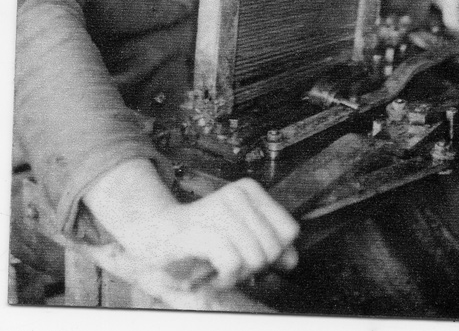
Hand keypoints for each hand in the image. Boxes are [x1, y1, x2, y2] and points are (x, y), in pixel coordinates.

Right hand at [84, 160, 298, 290]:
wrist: (153, 236)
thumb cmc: (199, 240)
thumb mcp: (239, 239)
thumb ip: (268, 246)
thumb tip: (292, 259)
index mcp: (251, 190)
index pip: (289, 231)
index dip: (274, 252)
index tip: (250, 255)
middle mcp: (238, 193)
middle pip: (274, 248)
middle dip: (255, 267)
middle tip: (230, 264)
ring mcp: (220, 208)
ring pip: (256, 258)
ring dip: (238, 276)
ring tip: (218, 269)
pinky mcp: (203, 228)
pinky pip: (234, 264)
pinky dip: (225, 279)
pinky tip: (212, 277)